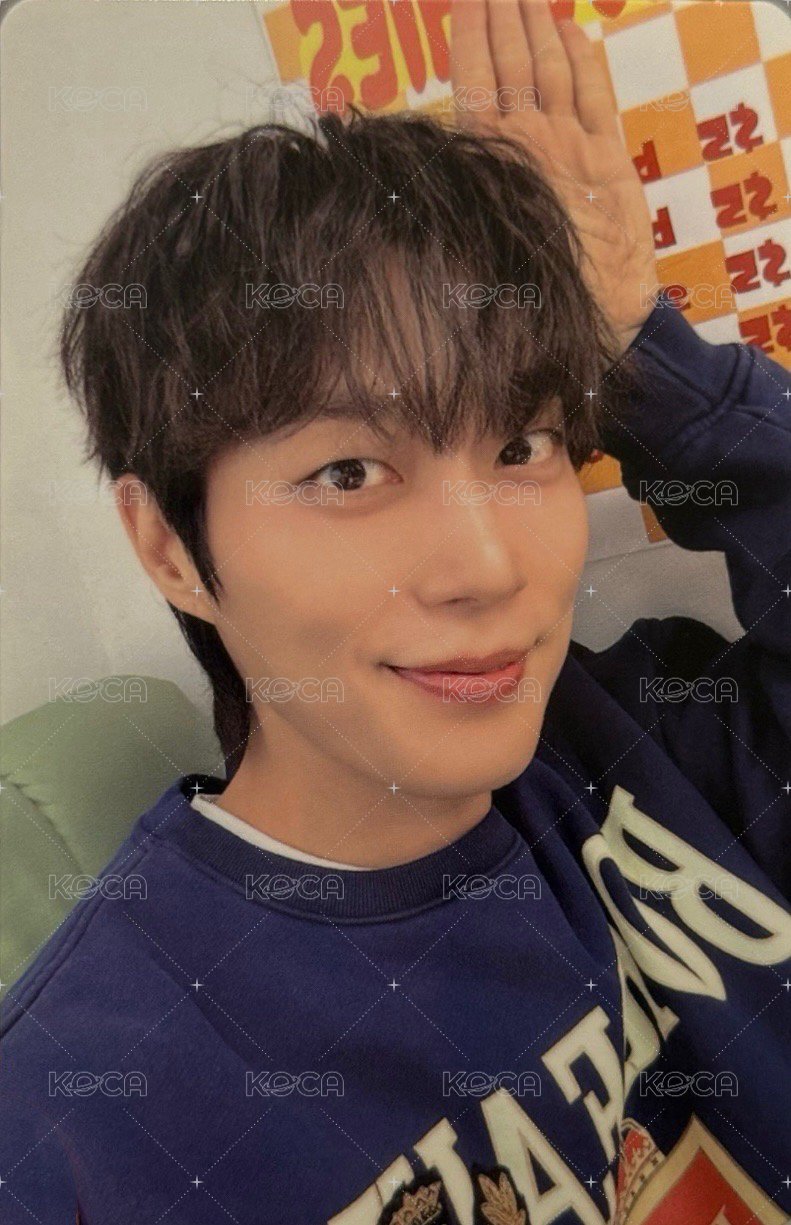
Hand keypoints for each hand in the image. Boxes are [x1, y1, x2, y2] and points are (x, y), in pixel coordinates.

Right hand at [450, 0, 660, 354]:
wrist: (603, 314)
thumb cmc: (534, 297)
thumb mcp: (478, 255)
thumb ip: (456, 209)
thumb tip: (420, 188)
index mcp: (491, 159)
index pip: (472, 78)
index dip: (468, 32)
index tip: (464, 1)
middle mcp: (530, 138)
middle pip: (512, 59)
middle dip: (502, 12)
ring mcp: (573, 141)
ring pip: (550, 65)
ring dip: (536, 21)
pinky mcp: (609, 154)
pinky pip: (594, 89)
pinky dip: (581, 54)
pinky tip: (569, 30)